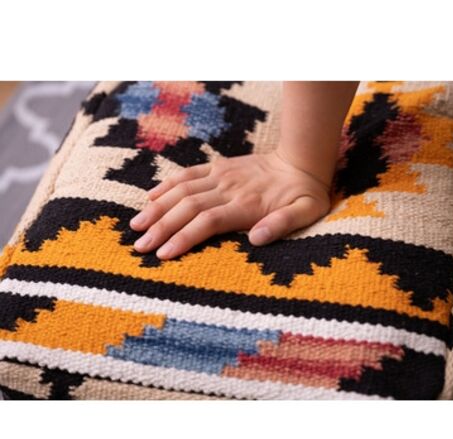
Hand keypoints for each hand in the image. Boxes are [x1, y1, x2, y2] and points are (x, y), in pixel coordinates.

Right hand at [129, 151, 331, 258]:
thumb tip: (255, 239)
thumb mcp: (306, 212)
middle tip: (139, 246)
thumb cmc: (305, 193)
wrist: (302, 159)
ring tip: (136, 225)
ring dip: (157, 208)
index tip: (162, 254)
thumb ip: (282, 225)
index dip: (183, 238)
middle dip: (161, 227)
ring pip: (181, 190)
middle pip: (187, 208)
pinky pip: (188, 174)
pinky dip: (168, 184)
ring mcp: (221, 175)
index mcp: (246, 205)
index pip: (207, 223)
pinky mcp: (218, 167)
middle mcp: (228, 189)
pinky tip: (151, 196)